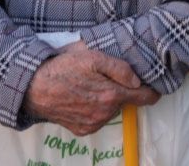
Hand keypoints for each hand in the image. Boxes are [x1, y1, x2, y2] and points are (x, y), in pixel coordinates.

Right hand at [24, 41, 159, 135]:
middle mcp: (104, 114)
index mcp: (111, 96)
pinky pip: (97, 119)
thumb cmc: (64, 68)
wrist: (34, 88)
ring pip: (111, 110)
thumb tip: (137, 81)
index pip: (144, 98)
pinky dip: (94, 109)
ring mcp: (93, 124)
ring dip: (107, 100)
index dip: (152, 90)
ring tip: (89, 86)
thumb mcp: (93, 57)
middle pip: (125, 102)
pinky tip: (81, 98)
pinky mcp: (81, 130)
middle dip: (121, 91)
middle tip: (106, 77)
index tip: (154, 84)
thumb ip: (119, 68)